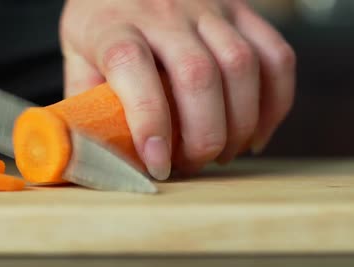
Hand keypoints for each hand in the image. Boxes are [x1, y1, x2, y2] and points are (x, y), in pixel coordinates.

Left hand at [60, 0, 295, 179]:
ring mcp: (209, 8)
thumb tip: (95, 156)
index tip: (158, 164)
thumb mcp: (77, 56)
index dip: (148, 120)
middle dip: (204, 135)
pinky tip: (255, 133)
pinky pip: (276, 55)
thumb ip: (85, 101)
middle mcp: (163, 12)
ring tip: (222, 154)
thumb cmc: (104, 22)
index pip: (130, 65)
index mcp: (113, 25)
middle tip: (194, 164)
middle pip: (197, 73)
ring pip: (241, 65)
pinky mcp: (241, 11)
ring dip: (239, 123)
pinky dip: (276, 102)